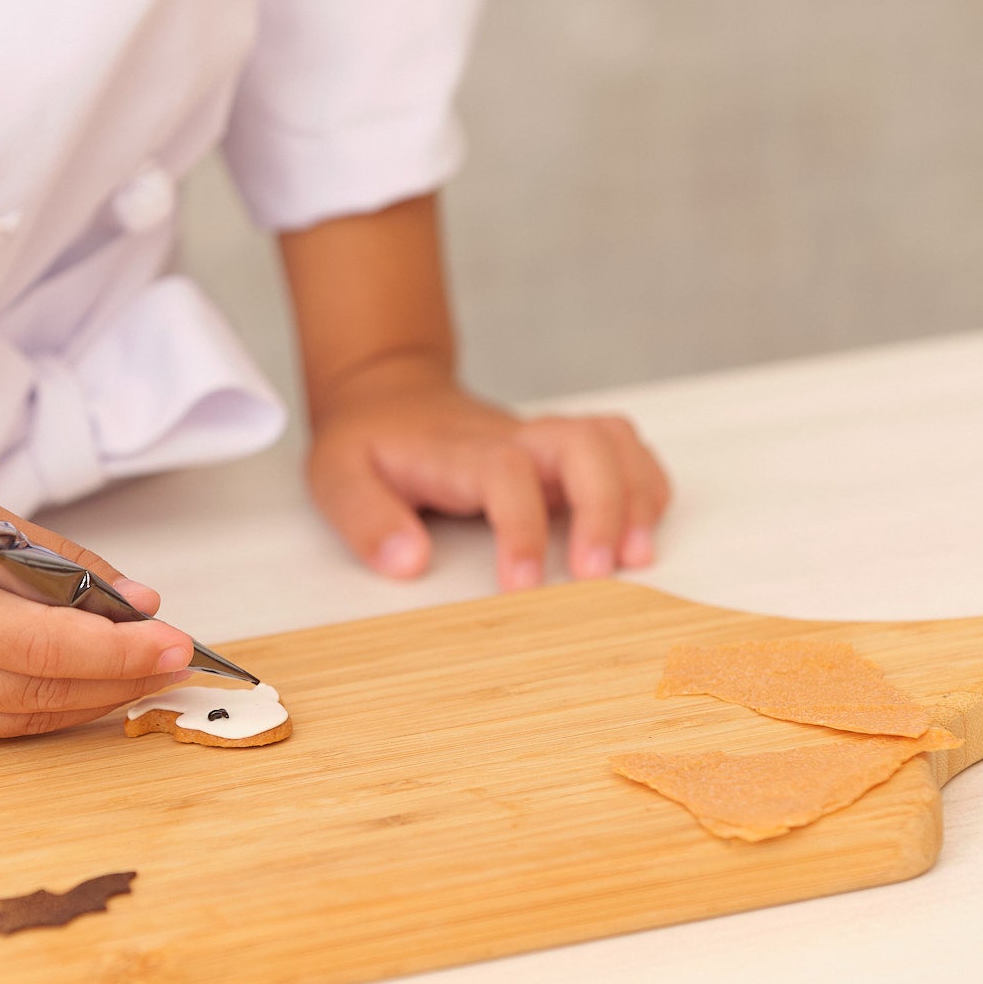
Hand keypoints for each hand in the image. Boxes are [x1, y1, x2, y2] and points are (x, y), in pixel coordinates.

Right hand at [0, 452, 196, 739]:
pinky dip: (50, 704)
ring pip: (23, 717)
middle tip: (179, 658)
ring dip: (94, 698)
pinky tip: (93, 684)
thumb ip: (64, 564)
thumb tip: (143, 604)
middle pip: (38, 690)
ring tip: (148, 671)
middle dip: (120, 678)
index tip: (176, 642)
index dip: (116, 652)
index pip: (40, 645)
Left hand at [305, 356, 671, 590]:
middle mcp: (514, 437)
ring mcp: (543, 440)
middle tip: (599, 574)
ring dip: (636, 495)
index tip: (521, 587)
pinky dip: (645, 486)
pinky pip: (624, 450)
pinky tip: (637, 533)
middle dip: (605, 506)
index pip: (507, 474)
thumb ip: (367, 520)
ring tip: (635, 558)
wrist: (387, 396)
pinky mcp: (561, 451)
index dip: (522, 528)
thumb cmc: (367, 443)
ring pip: (614, 442)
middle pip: (583, 444)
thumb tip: (409, 563)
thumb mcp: (336, 478)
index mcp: (460, 450)